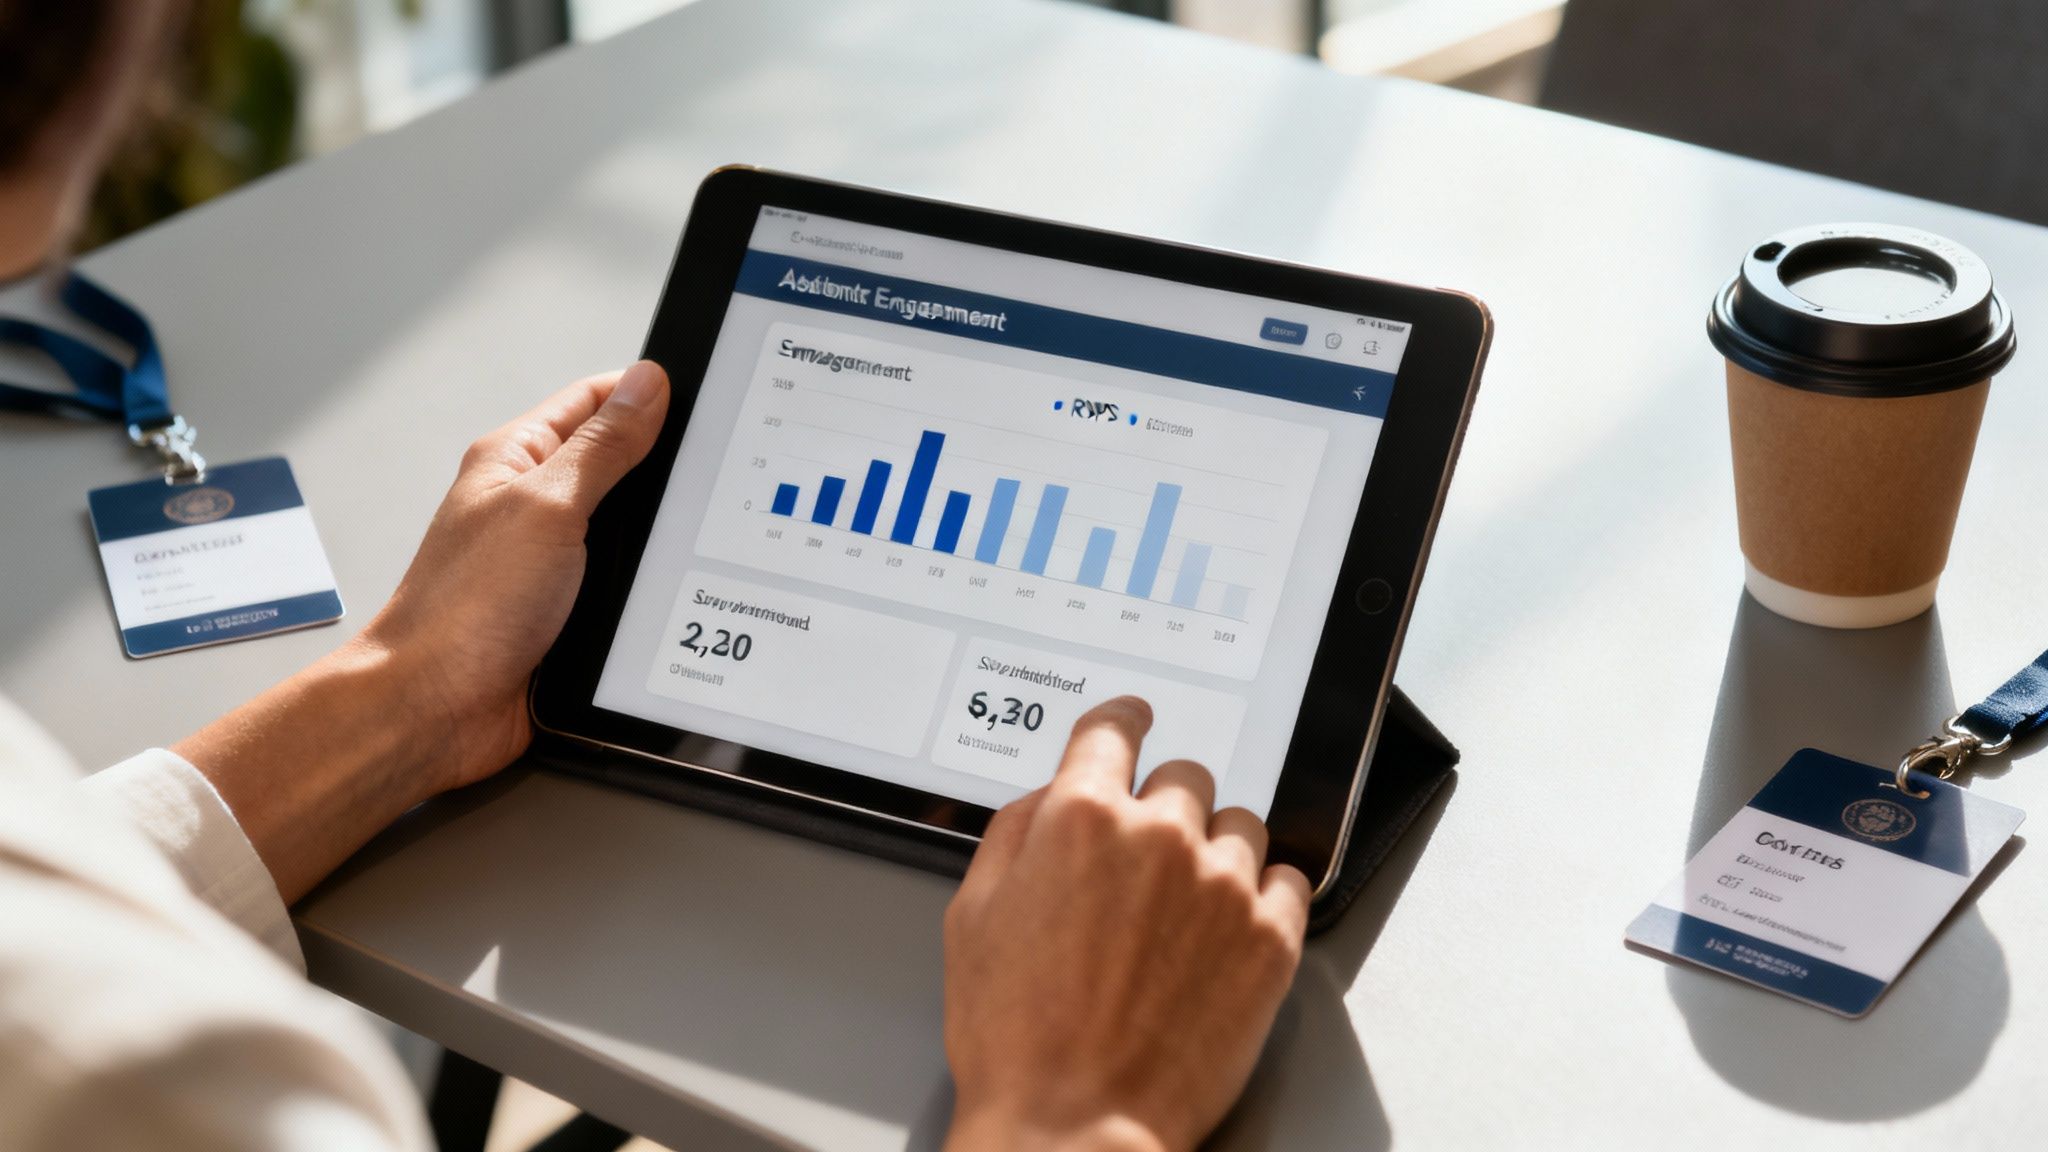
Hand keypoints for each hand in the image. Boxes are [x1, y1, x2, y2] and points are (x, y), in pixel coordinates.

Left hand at [175, 363, 668, 902]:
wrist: (435, 711)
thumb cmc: (462, 612)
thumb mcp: (547, 508)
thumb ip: (603, 447)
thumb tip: (646, 386)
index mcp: (517, 460)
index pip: (594, 401)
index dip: (647, 395)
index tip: (704, 402)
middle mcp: (534, 505)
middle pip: (620, 463)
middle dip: (667, 470)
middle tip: (715, 472)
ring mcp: (553, 560)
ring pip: (630, 530)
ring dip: (660, 538)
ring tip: (699, 532)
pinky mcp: (570, 612)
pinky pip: (627, 585)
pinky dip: (652, 587)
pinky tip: (679, 588)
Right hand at [941, 697, 1310, 1151]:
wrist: (1074, 1126)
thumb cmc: (1016, 1037)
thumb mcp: (973, 915)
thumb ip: (1014, 832)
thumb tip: (1051, 795)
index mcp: (1080, 819)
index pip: (1115, 728)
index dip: (1124, 720)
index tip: (1136, 720)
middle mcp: (1158, 836)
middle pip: (1184, 777)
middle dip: (1162, 809)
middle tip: (1142, 866)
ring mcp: (1222, 886)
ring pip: (1240, 824)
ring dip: (1215, 849)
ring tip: (1184, 909)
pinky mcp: (1269, 939)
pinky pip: (1287, 879)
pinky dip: (1262, 894)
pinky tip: (1228, 927)